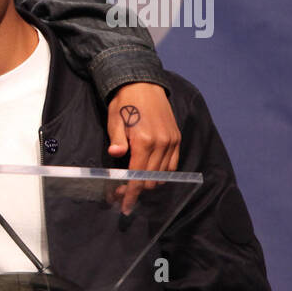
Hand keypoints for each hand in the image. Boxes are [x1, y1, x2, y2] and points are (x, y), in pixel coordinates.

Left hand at [106, 83, 180, 213]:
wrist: (143, 84)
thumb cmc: (124, 103)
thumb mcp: (115, 120)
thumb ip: (117, 140)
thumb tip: (116, 155)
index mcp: (145, 141)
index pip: (138, 177)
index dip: (131, 195)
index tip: (125, 207)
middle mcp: (162, 143)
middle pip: (151, 180)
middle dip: (137, 190)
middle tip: (121, 191)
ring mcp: (172, 141)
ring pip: (163, 175)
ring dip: (149, 182)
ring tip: (134, 182)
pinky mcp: (177, 138)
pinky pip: (172, 164)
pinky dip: (162, 173)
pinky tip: (149, 172)